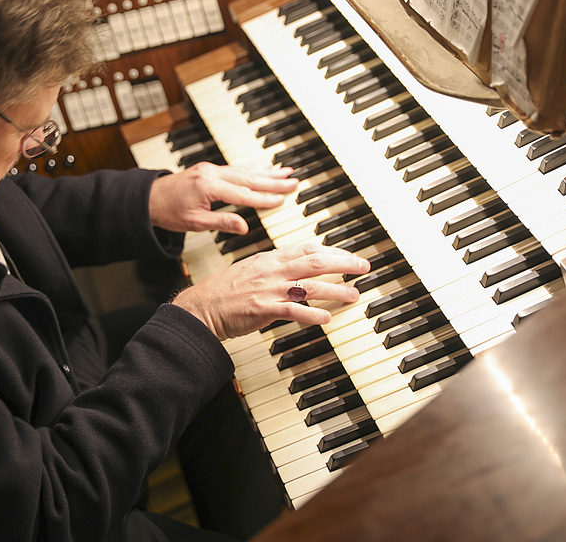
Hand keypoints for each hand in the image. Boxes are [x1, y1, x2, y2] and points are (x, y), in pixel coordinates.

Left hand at [149, 162, 297, 233]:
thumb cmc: (169, 212)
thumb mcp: (195, 223)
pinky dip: (253, 168)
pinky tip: (265, 168)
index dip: (264, 199)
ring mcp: (211, 169)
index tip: (282, 200)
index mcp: (208, 187)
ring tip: (287, 172)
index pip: (243, 194)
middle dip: (273, 181)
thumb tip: (244, 227)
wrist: (149, 198)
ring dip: (267, 172)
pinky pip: (236, 168)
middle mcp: (212, 174)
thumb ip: (222, 222)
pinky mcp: (210, 169)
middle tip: (294, 181)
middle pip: (249, 178)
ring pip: (244, 170)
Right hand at [171, 243, 370, 339]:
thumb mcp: (251, 268)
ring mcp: (269, 289)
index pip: (307, 248)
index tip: (349, 256)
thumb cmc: (224, 291)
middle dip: (344, 263)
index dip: (332, 250)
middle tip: (363, 268)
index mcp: (270, 258)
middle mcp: (272, 270)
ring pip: (311, 286)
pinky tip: (326, 318)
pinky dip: (312, 314)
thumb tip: (297, 265)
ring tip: (353, 295)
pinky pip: (294, 310)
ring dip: (336, 290)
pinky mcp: (264, 309)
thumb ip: (275, 265)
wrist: (202, 307)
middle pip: (316, 262)